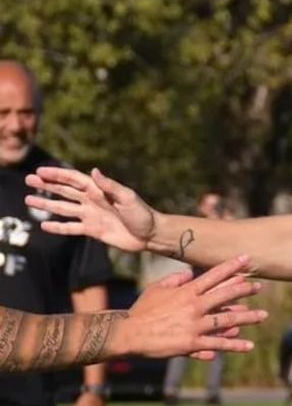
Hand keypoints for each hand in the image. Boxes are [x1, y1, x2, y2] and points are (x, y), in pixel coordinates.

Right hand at [24, 167, 155, 251]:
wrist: (150, 234)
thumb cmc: (142, 213)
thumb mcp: (127, 197)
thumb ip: (109, 186)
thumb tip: (94, 171)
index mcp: (99, 190)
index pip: (74, 180)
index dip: (57, 175)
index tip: (40, 171)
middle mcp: (92, 201)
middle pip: (64, 191)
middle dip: (47, 185)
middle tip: (28, 180)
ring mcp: (91, 216)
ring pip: (63, 209)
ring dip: (47, 204)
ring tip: (28, 200)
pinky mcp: (92, 230)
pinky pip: (71, 228)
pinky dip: (58, 227)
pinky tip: (44, 226)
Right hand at [123, 256, 267, 358]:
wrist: (129, 334)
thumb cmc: (142, 310)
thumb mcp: (157, 288)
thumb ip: (175, 279)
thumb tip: (190, 273)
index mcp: (186, 291)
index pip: (213, 276)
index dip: (231, 267)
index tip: (246, 259)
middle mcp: (194, 306)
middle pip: (225, 295)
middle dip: (245, 290)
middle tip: (260, 286)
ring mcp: (194, 325)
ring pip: (227, 320)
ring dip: (247, 317)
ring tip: (263, 315)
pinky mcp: (192, 343)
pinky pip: (217, 344)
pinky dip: (234, 345)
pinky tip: (248, 345)